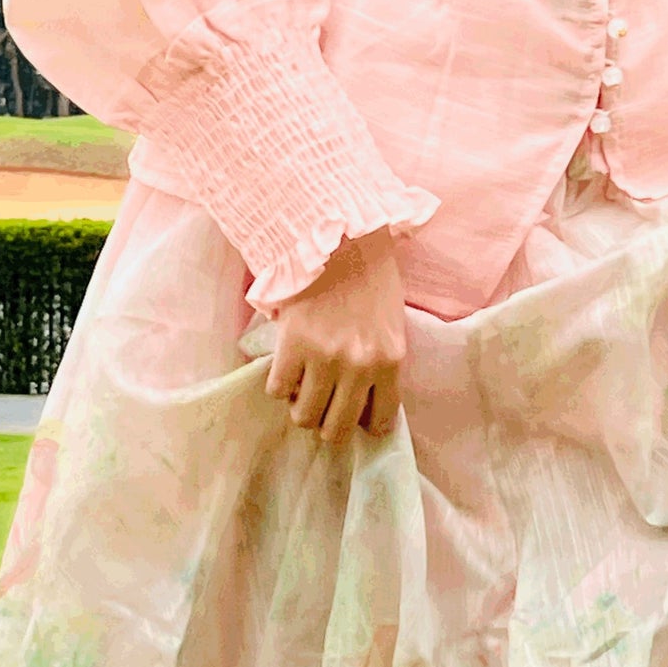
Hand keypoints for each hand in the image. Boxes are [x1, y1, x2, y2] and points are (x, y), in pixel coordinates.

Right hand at [264, 225, 405, 446]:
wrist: (337, 237)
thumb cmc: (369, 278)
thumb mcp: (390, 326)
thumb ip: (380, 366)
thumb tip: (358, 403)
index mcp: (390, 362)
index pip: (378, 423)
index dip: (361, 423)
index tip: (350, 411)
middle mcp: (359, 366)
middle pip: (334, 429)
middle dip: (325, 423)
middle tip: (320, 404)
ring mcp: (324, 358)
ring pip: (302, 416)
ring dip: (299, 406)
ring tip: (301, 386)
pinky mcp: (292, 345)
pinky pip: (277, 389)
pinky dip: (278, 384)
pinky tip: (286, 366)